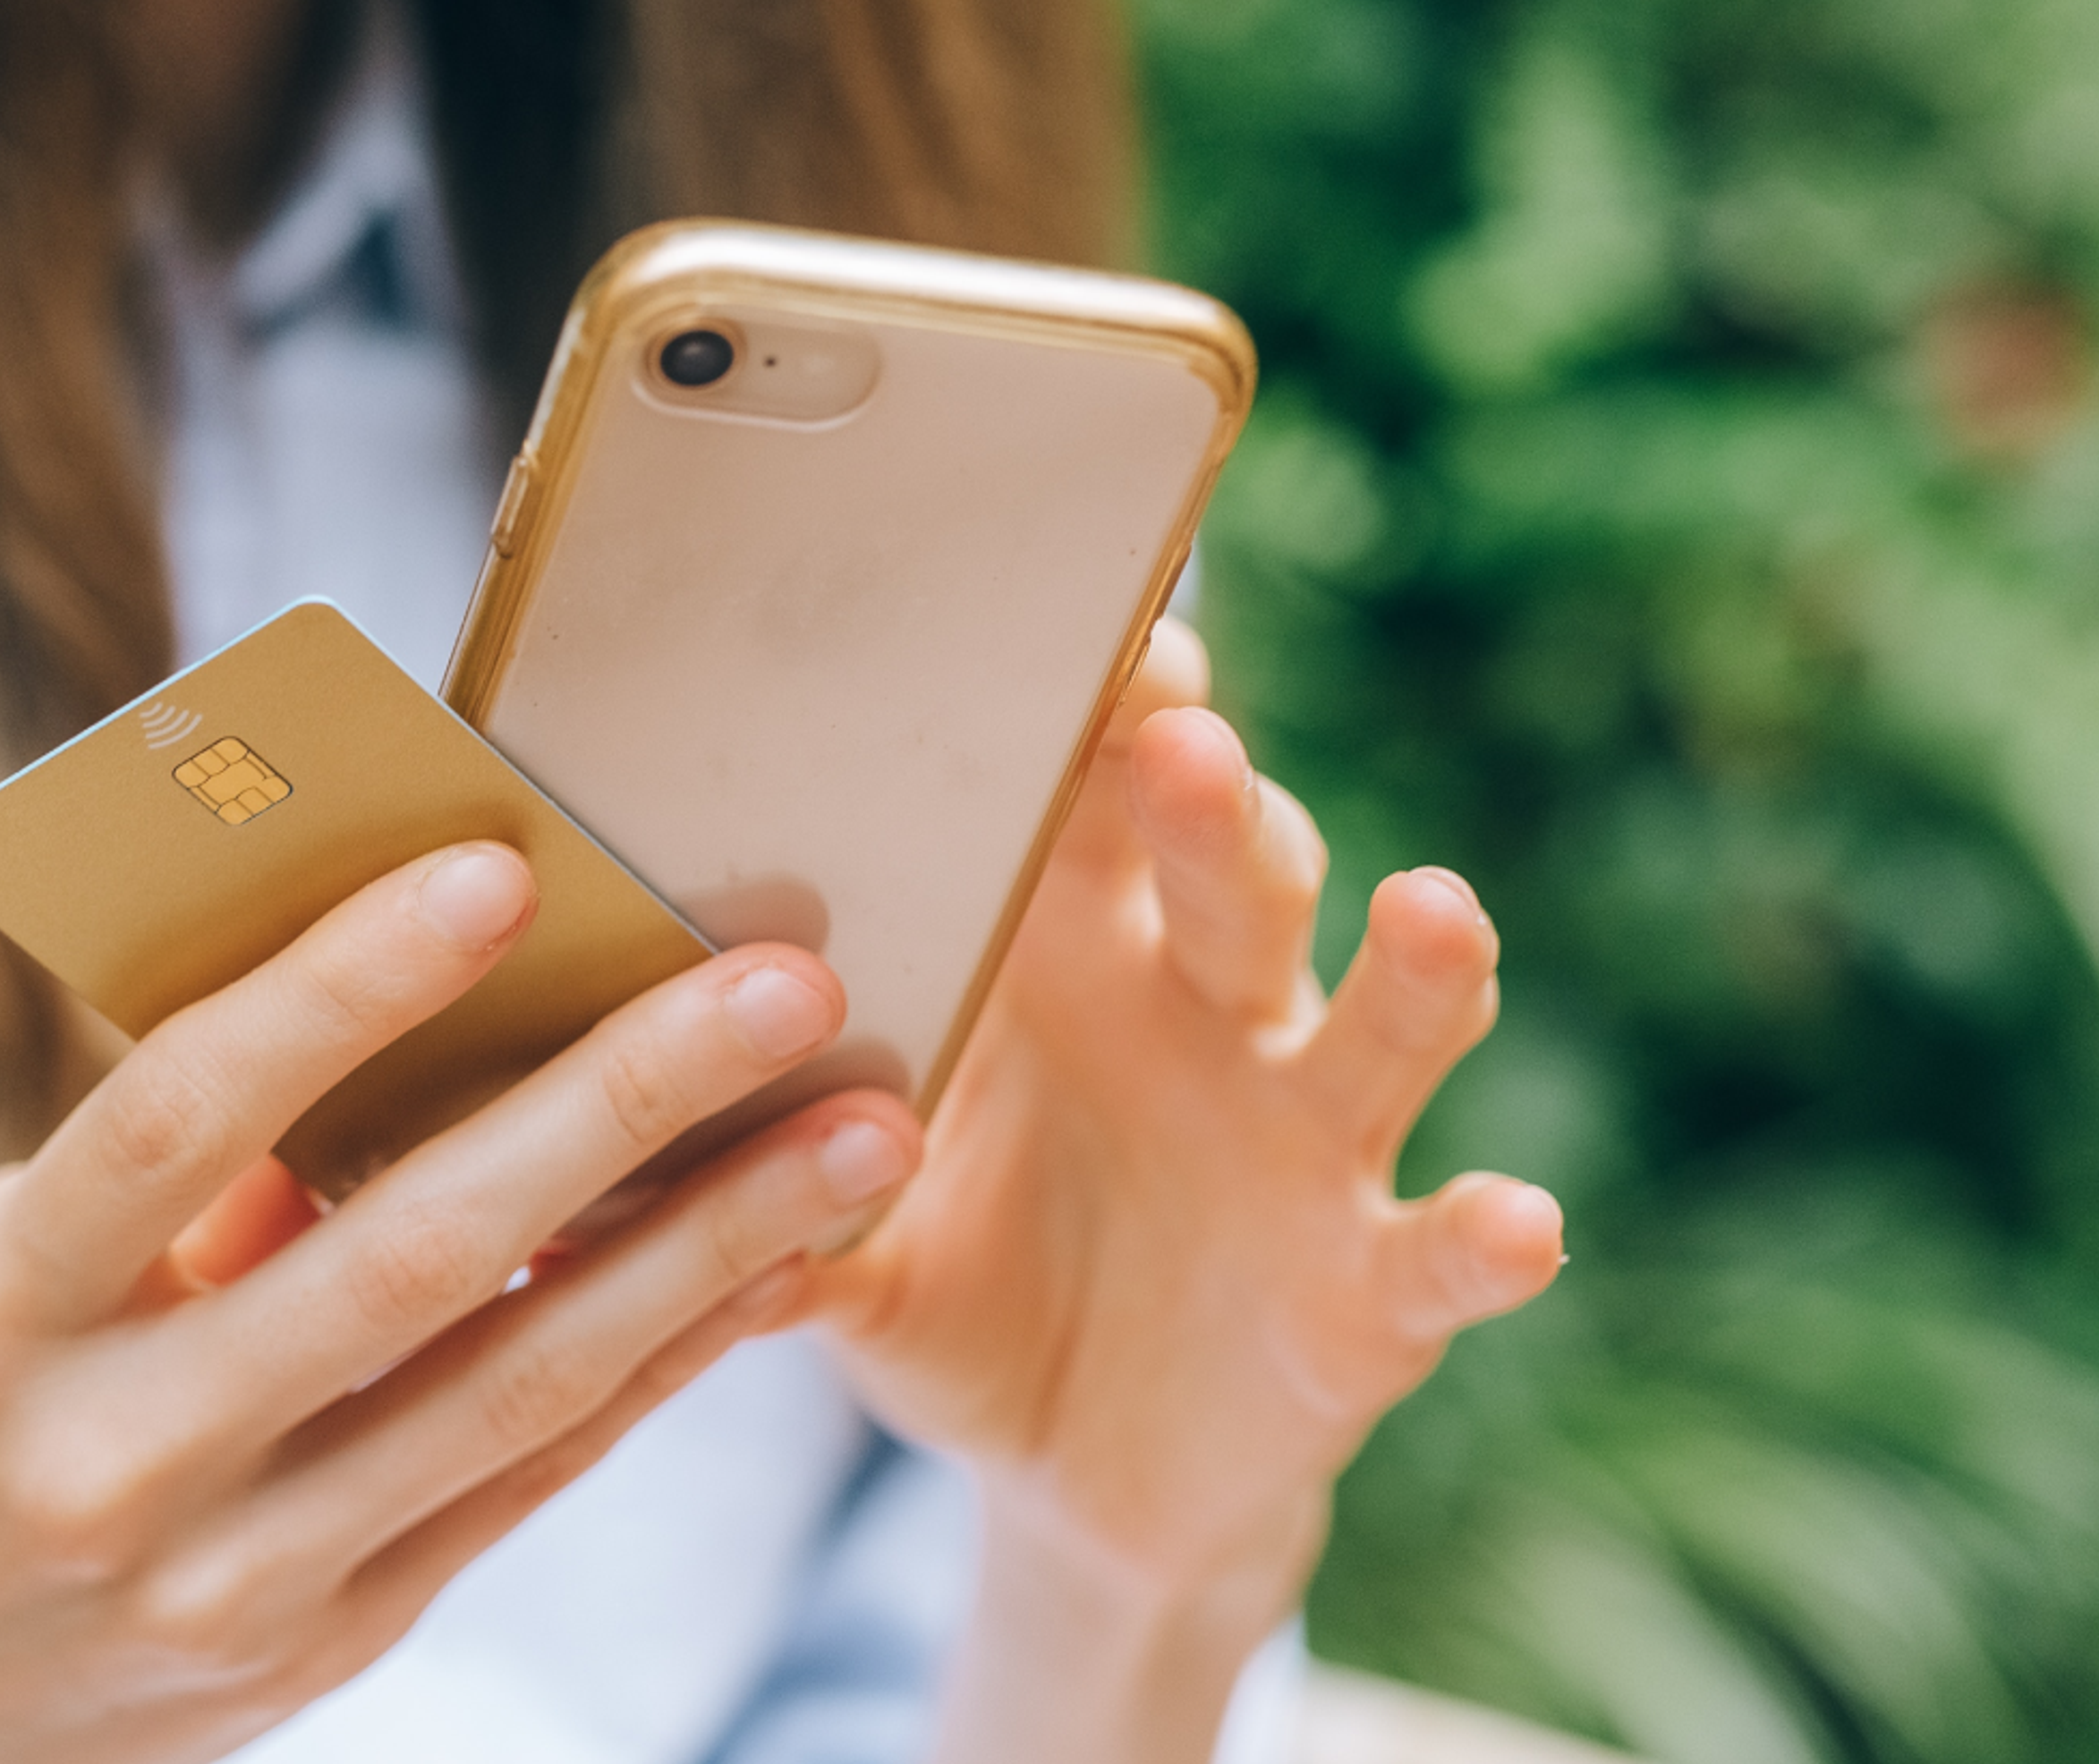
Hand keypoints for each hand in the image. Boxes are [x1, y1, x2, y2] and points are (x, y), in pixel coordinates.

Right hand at [0, 843, 919, 1763]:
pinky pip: (528, 1474)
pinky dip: (660, 1357)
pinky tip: (775, 1264)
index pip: (172, 1124)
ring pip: (510, 1388)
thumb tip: (409, 1000)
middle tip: (782, 980)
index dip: (338, 992)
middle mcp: (104, 1465)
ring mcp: (228, 1580)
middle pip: (398, 1261)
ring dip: (708, 1250)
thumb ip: (172, 1174)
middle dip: (611, 1109)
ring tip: (863, 1133)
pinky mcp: (330, 1636)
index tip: (499, 867)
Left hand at [806, 621, 1562, 1757]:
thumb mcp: (841, 1231)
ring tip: (1428, 909)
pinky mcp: (1369, 1288)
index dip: (1096, 707)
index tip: (1083, 625)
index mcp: (1067, 961)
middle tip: (1178, 738)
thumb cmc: (952, 1284)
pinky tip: (1516, 1219)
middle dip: (1212, 803)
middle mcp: (1203, 1016)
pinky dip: (1487, 1238)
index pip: (1090, 798)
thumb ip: (749, 1177)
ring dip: (1412, 967)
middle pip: (1230, 871)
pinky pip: (1442, 1249)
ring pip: (1376, 1023)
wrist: (1068, 1472)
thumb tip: (582, 1136)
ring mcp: (1304, 1142)